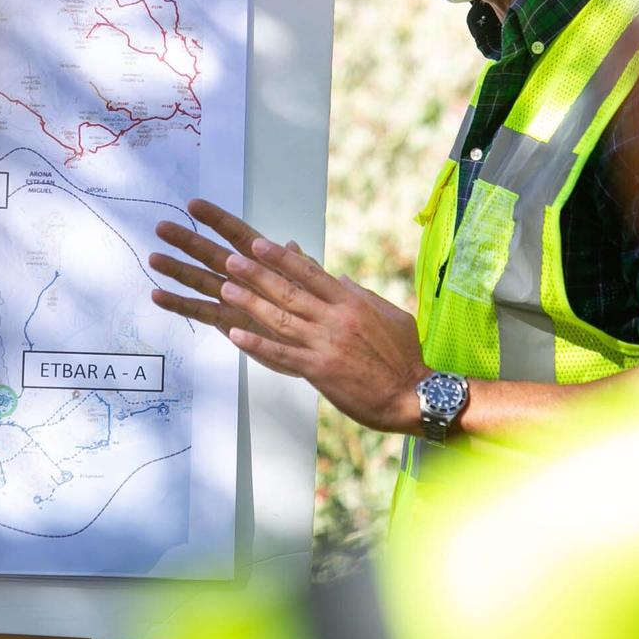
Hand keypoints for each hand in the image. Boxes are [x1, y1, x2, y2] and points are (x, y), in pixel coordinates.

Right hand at [150, 199, 305, 375]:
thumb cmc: (315, 306)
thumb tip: (291, 245)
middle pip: (211, 254)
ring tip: (153, 258)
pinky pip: (200, 312)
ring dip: (177, 270)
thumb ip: (300, 266)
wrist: (317, 342)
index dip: (217, 220)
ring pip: (200, 281)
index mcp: (262, 260)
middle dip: (187, 241)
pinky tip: (158, 296)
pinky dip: (179, 305)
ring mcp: (232, 298)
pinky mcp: (227, 321)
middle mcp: (242, 276)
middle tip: (162, 227)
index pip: (237, 234)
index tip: (194, 204)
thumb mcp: (313, 284)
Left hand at [152, 198, 429, 434]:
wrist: (414, 395)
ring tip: (225, 289)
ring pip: (281, 319)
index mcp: (351, 302)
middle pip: (289, 291)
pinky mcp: (319, 371)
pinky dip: (257, 345)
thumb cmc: (405, 355)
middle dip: (257, 273)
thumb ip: (359, 295)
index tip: (259, 243)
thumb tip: (338, 278)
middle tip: (231, 259)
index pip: (311, 273)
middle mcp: (335, 319)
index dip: (282, 258)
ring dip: (250, 303)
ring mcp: (326, 344)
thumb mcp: (389, 315)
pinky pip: (282, 355)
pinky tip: (235, 336)